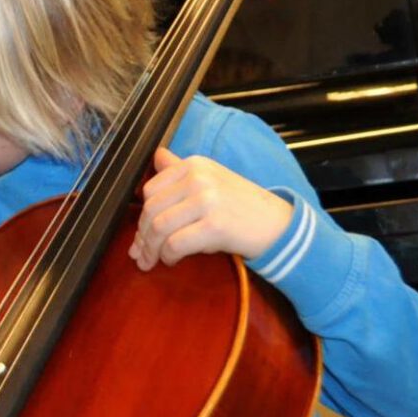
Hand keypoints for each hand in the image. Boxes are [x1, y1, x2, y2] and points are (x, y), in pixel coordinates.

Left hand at [130, 147, 292, 270]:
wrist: (277, 224)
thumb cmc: (240, 206)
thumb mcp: (211, 180)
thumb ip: (181, 170)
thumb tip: (156, 155)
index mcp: (194, 165)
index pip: (150, 190)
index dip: (141, 216)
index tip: (141, 235)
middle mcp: (198, 178)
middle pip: (151, 210)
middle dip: (142, 237)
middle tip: (140, 254)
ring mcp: (207, 200)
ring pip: (159, 228)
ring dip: (151, 250)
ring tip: (152, 261)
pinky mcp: (214, 225)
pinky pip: (175, 244)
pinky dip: (168, 256)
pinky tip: (172, 260)